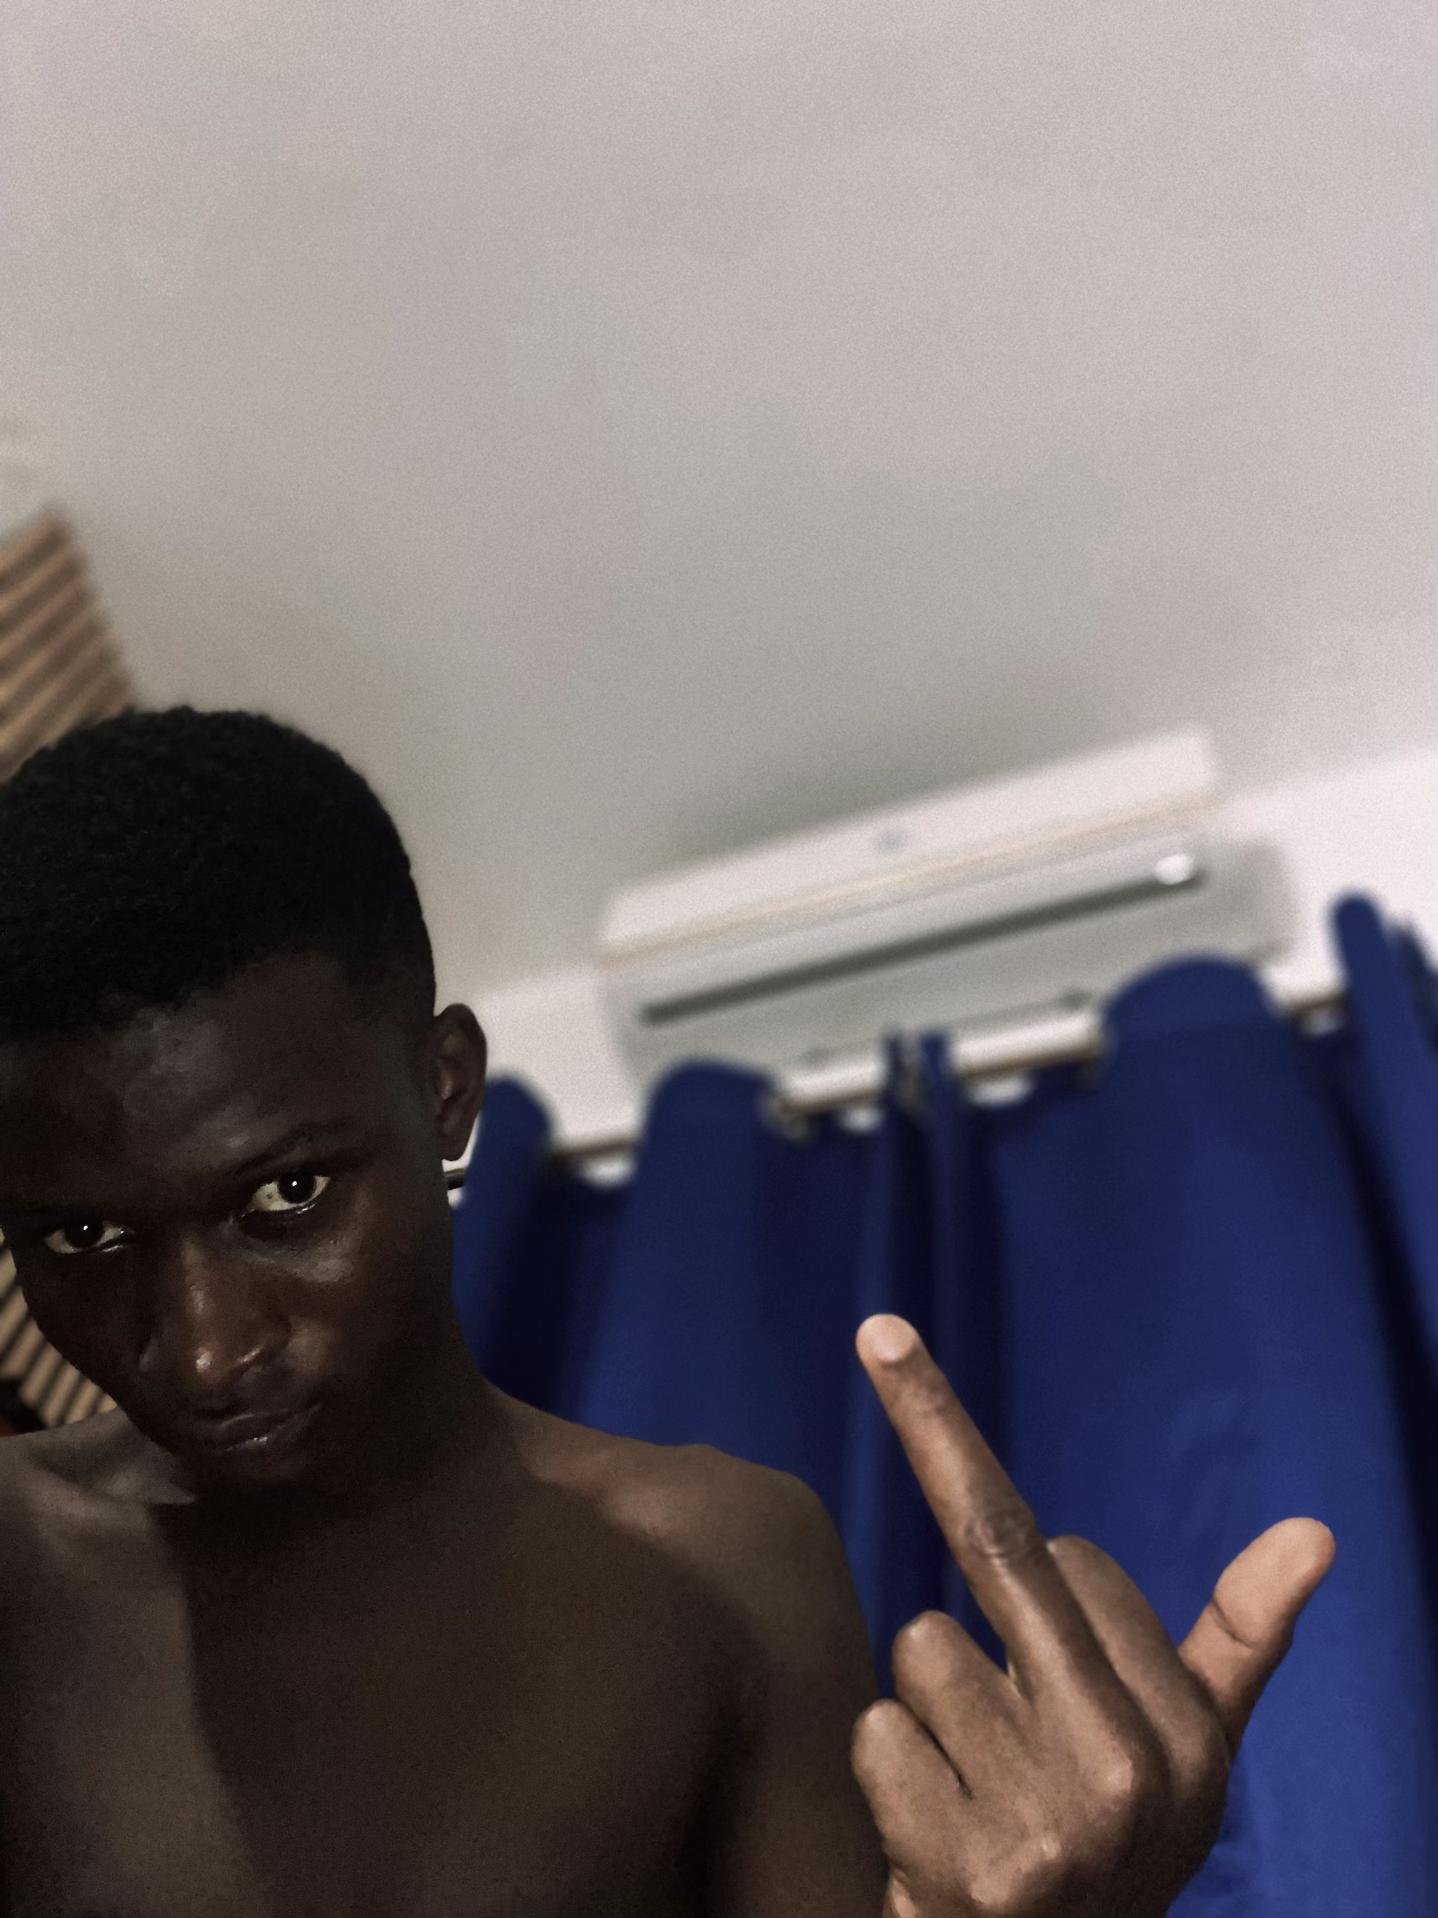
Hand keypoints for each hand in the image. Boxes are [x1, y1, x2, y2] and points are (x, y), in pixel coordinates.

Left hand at [850, 1314, 1334, 1917]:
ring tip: (975, 1773)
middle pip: (998, 1554)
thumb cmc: (1110, 1830)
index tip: (1052, 1638)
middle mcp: (1127, 1777)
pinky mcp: (965, 1870)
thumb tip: (1314, 1530)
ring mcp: (1047, 1829)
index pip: (1073, 1558)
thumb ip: (1242, 1637)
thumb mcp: (1194, 1749)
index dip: (1045, 1588)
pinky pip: (876, 1730)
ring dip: (929, 1698)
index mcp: (1188, 1736)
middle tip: (884, 1371)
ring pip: (924, 1644)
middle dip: (934, 1437)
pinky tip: (934, 1822)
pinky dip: (888, 1764)